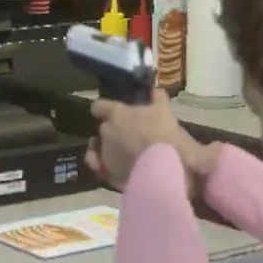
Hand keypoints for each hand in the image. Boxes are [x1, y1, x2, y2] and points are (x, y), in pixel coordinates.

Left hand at [85, 89, 210, 193]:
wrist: (161, 168)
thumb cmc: (162, 134)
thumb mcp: (164, 111)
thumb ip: (157, 98)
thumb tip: (155, 89)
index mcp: (116, 114)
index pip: (99, 106)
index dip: (104, 108)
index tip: (112, 111)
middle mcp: (106, 131)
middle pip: (104, 127)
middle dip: (113, 129)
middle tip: (129, 132)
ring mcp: (104, 153)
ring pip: (101, 147)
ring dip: (109, 147)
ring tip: (124, 151)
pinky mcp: (108, 172)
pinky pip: (98, 165)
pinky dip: (101, 164)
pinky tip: (110, 164)